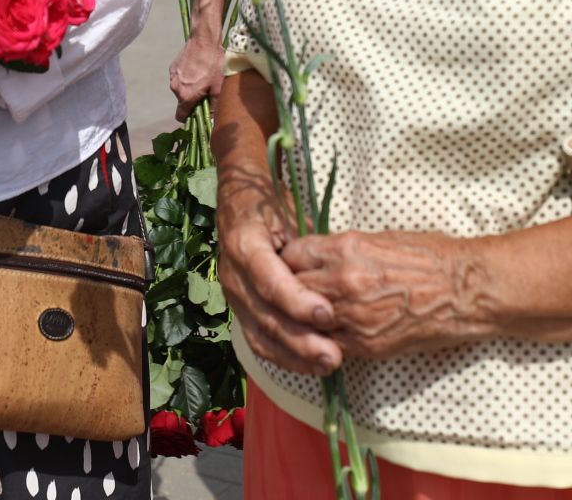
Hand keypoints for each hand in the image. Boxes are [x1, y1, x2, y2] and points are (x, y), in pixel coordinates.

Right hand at [168, 32, 226, 121]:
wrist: (204, 40)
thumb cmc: (214, 64)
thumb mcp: (218, 87)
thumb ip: (214, 106)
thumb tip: (213, 119)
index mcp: (185, 96)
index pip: (180, 116)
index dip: (189, 117)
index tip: (197, 113)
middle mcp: (175, 88)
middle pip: (182, 102)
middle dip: (192, 100)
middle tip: (205, 91)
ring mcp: (173, 77)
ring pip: (180, 89)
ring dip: (189, 88)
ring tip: (202, 77)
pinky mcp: (172, 67)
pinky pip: (179, 78)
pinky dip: (186, 78)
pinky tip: (197, 69)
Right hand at [216, 170, 341, 375]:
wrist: (239, 204)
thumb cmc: (271, 206)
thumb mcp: (290, 213)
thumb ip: (308, 247)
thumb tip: (339, 274)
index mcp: (244, 244)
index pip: (269, 281)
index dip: (296, 300)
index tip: (327, 313)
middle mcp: (233, 275)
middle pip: (265, 316)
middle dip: (300, 340)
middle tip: (334, 355)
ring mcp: (234, 297)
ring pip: (261, 335)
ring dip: (295, 356)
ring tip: (328, 365)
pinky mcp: (240, 312)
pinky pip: (259, 342)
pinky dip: (285, 358)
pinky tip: (310, 366)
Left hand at [282, 230, 483, 361]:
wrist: (465, 290)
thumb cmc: (430, 256)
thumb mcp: (380, 238)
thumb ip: (342, 249)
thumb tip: (317, 257)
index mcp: (345, 248)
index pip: (292, 255)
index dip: (288, 261)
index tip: (290, 265)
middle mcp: (342, 282)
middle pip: (290, 289)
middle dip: (288, 290)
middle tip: (290, 292)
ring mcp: (353, 317)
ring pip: (304, 322)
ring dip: (303, 319)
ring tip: (306, 314)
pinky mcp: (366, 345)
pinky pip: (329, 344)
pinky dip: (324, 339)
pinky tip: (329, 333)